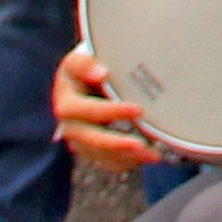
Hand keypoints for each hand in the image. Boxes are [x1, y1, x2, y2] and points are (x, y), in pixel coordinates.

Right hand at [51, 42, 153, 170]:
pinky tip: (146, 157)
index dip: (110, 112)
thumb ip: (85, 64)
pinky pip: (107, 162)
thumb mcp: (80, 58)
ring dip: (126, 157)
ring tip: (153, 155)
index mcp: (67, 102)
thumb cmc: (86, 66)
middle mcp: (70, 125)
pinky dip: (127, 162)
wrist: (85, 79)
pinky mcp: (91, 150)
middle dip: (116, 144)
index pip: (86, 110)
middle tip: (142, 145)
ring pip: (100, 155)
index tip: (138, 110)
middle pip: (90, 139)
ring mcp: (80, 140)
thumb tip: (101, 74)